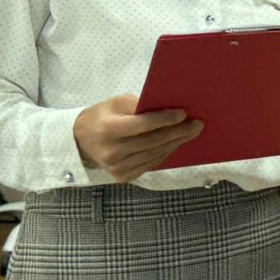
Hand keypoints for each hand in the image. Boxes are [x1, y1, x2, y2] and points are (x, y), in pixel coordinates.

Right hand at [73, 94, 203, 182]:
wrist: (81, 141)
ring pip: (155, 154)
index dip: (164, 119)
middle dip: (178, 132)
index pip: (142, 125)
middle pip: (153, 141)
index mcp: (109, 130)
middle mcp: (113, 152)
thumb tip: (168, 107)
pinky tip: (176, 143)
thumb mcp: (116, 103)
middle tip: (197, 124)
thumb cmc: (103, 116)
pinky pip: (151, 163)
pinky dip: (166, 152)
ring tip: (192, 132)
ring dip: (176, 143)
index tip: (184, 113)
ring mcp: (118, 168)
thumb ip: (139, 105)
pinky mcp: (124, 177)